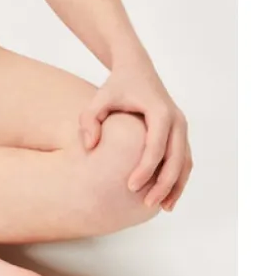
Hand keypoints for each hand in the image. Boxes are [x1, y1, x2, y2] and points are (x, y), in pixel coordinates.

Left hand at [79, 54, 192, 211]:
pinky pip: (184, 160)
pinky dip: (179, 179)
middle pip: (176, 159)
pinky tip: (167, 197)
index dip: (145, 169)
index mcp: (159, 111)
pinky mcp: (181, 133)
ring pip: (185, 162)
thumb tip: (89, 146)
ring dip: (176, 186)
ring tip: (161, 207)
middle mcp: (176, 119)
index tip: (130, 187)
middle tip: (146, 204)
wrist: (136, 69)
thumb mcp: (99, 98)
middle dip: (164, 184)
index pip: (156, 146)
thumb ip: (89, 118)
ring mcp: (182, 127)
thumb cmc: (116, 85)